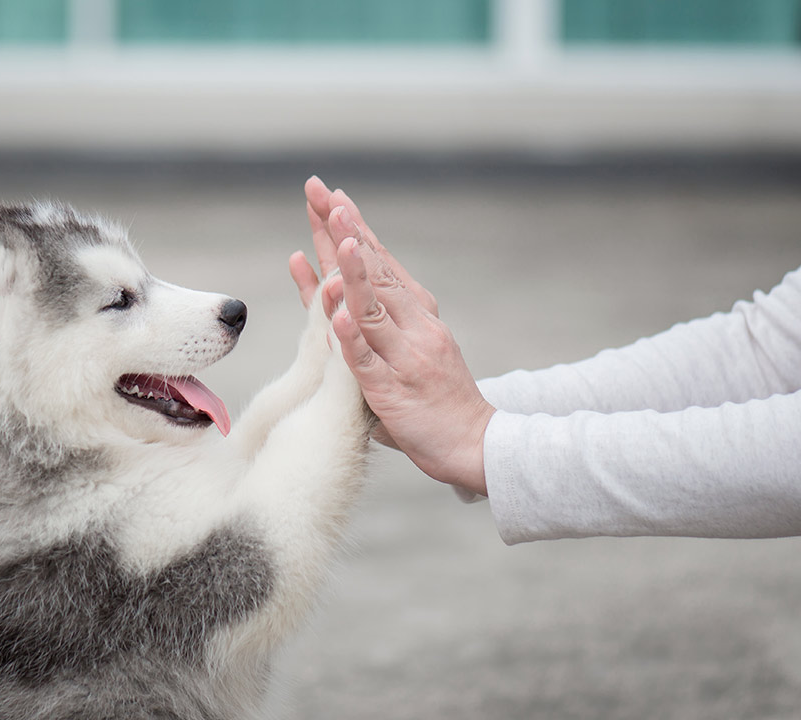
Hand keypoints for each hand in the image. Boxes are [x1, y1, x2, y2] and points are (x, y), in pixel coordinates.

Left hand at [290, 178, 494, 494]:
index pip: (380, 263)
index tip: (332, 196)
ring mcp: (404, 357)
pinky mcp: (392, 390)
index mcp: (416, 314)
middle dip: (345, 231)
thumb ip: (376, 323)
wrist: (477, 443)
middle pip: (373, 272)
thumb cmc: (437, 398)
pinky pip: (367, 361)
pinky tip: (337, 315)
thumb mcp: (409, 349)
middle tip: (324, 194)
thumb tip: (342, 292)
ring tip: (336, 237)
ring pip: (372, 308)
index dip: (355, 229)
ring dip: (352, 271)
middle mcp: (413, 326)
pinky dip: (351, 338)